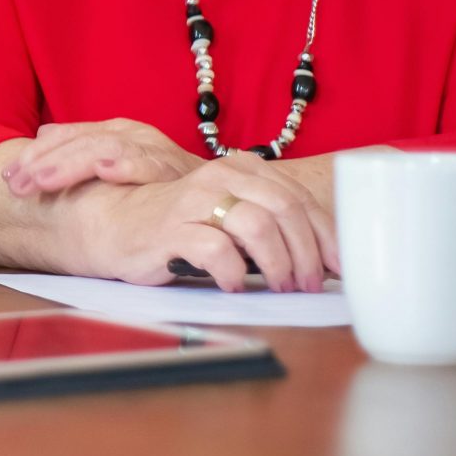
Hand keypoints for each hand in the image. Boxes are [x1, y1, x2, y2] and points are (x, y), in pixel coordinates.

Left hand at [5, 118, 198, 196]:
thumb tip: (42, 134)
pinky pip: (151, 166)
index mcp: (114, 133)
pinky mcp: (180, 171)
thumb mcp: (120, 168)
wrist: (229, 194)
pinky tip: (106, 171)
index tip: (6, 179)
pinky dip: (128, 166)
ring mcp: (156, 151)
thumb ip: (82, 151)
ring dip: (70, 164)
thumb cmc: (164, 186)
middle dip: (44, 163)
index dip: (34, 155)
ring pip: (106, 148)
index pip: (65, 136)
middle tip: (16, 186)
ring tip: (41, 180)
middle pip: (80, 141)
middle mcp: (133, 136)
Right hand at [72, 155, 338, 291]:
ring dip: (278, 264)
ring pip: (258, 226)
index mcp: (241, 169)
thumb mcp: (231, 214)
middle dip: (306, 253)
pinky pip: (216, 250)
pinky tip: (235, 284)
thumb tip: (324, 257)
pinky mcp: (171, 229)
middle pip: (285, 209)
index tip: (339, 267)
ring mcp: (194, 200)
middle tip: (309, 284)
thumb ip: (270, 222)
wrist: (117, 224)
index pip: (299, 199)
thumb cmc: (182, 225)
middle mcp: (220, 177)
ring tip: (279, 286)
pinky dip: (234, 273)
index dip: (326, 236)